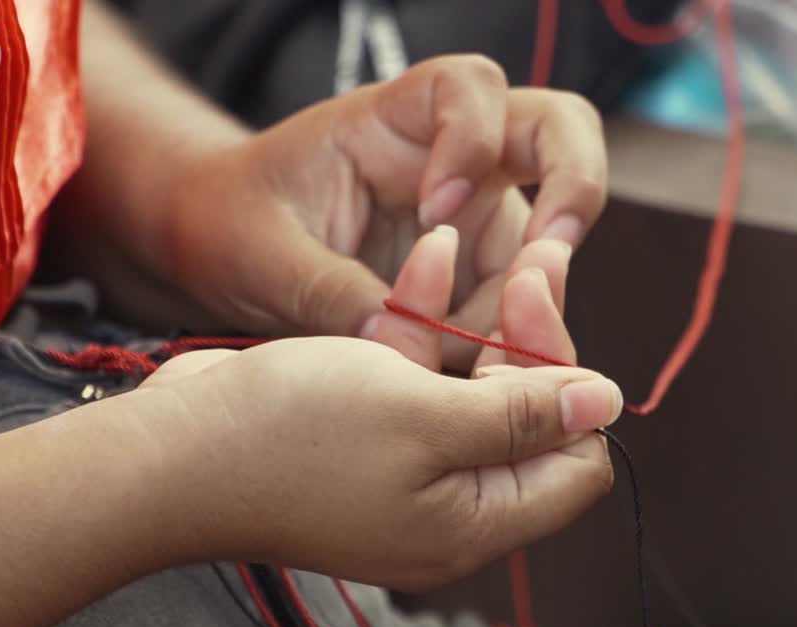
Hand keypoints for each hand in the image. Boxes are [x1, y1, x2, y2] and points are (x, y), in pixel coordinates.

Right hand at [133, 231, 616, 590]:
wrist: (170, 453)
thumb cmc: (294, 436)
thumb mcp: (423, 416)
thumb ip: (523, 412)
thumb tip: (608, 404)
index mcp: (476, 521)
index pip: (578, 462)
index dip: (571, 387)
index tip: (538, 314)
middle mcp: (448, 507)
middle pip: (528, 421)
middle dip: (523, 341)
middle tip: (523, 266)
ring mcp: (402, 474)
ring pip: (469, 390)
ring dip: (467, 319)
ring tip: (454, 242)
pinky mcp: (363, 440)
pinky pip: (414, 384)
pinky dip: (418, 327)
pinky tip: (422, 258)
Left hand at [167, 55, 606, 368]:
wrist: (223, 250)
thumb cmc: (237, 224)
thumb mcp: (268, 255)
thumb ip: (332, 293)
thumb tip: (399, 346)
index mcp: (393, 118)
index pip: (471, 89)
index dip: (473, 141)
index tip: (435, 210)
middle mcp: (453, 157)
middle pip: (561, 135)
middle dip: (573, 193)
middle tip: (545, 264)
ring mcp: (476, 213)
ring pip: (546, 241)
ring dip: (525, 299)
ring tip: (461, 353)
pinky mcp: (476, 270)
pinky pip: (517, 302)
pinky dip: (503, 336)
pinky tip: (457, 367)